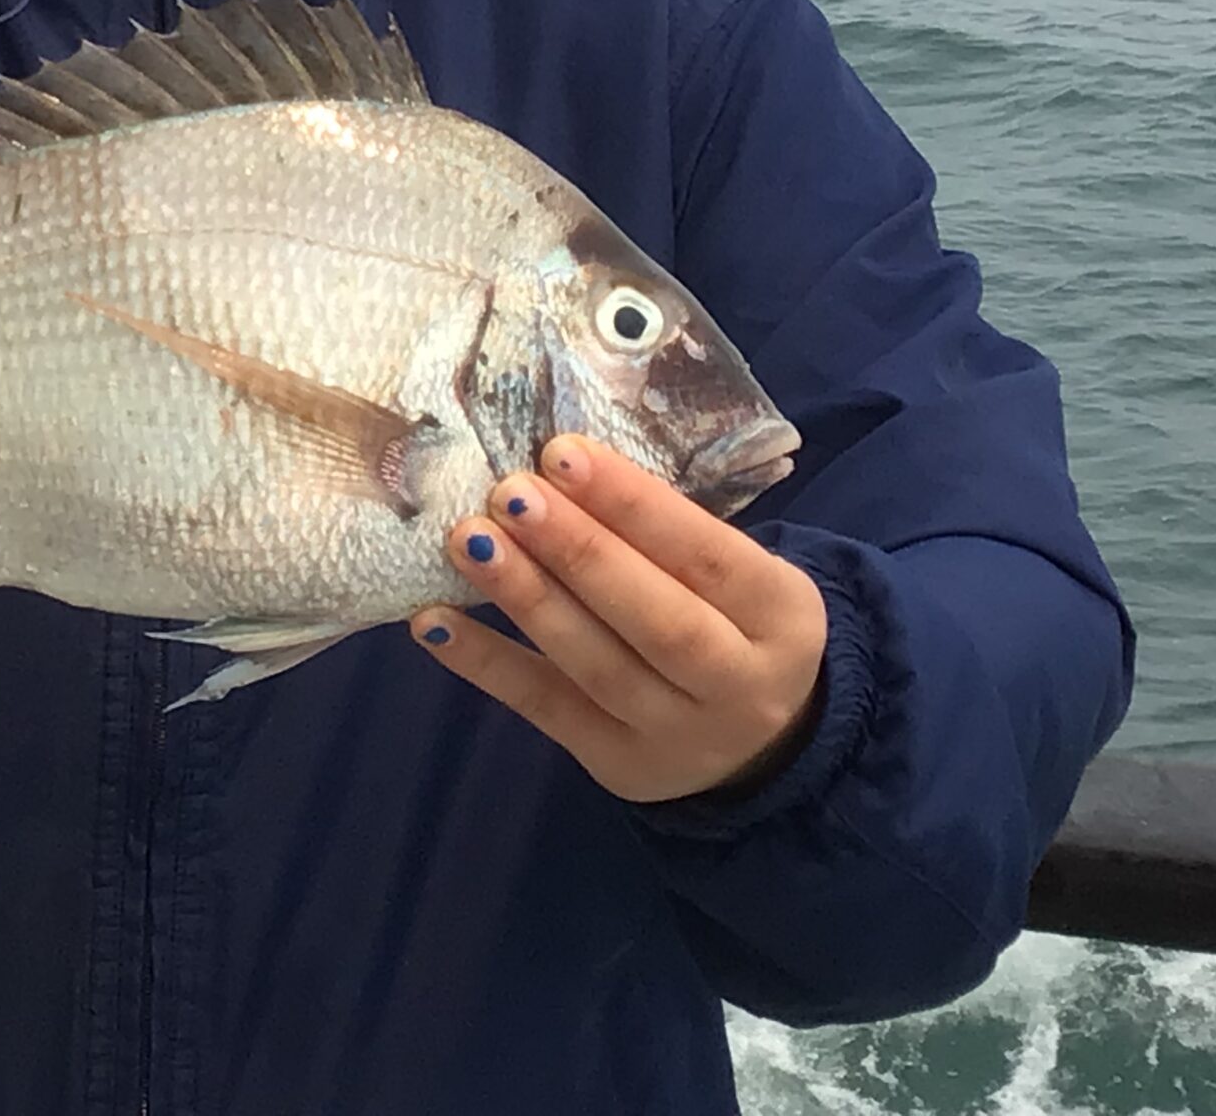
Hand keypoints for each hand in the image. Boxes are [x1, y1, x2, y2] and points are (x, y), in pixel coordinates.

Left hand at [411, 435, 826, 803]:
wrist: (764, 751)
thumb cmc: (731, 623)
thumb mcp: (739, 577)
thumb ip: (670, 533)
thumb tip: (558, 465)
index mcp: (781, 614)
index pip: (708, 554)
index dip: (634, 504)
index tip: (563, 452)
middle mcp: (739, 682)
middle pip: (656, 618)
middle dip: (578, 551)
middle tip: (510, 493)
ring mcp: (677, 733)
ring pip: (596, 665)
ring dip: (526, 598)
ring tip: (468, 540)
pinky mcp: (617, 764)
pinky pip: (546, 709)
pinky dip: (486, 664)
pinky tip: (434, 621)